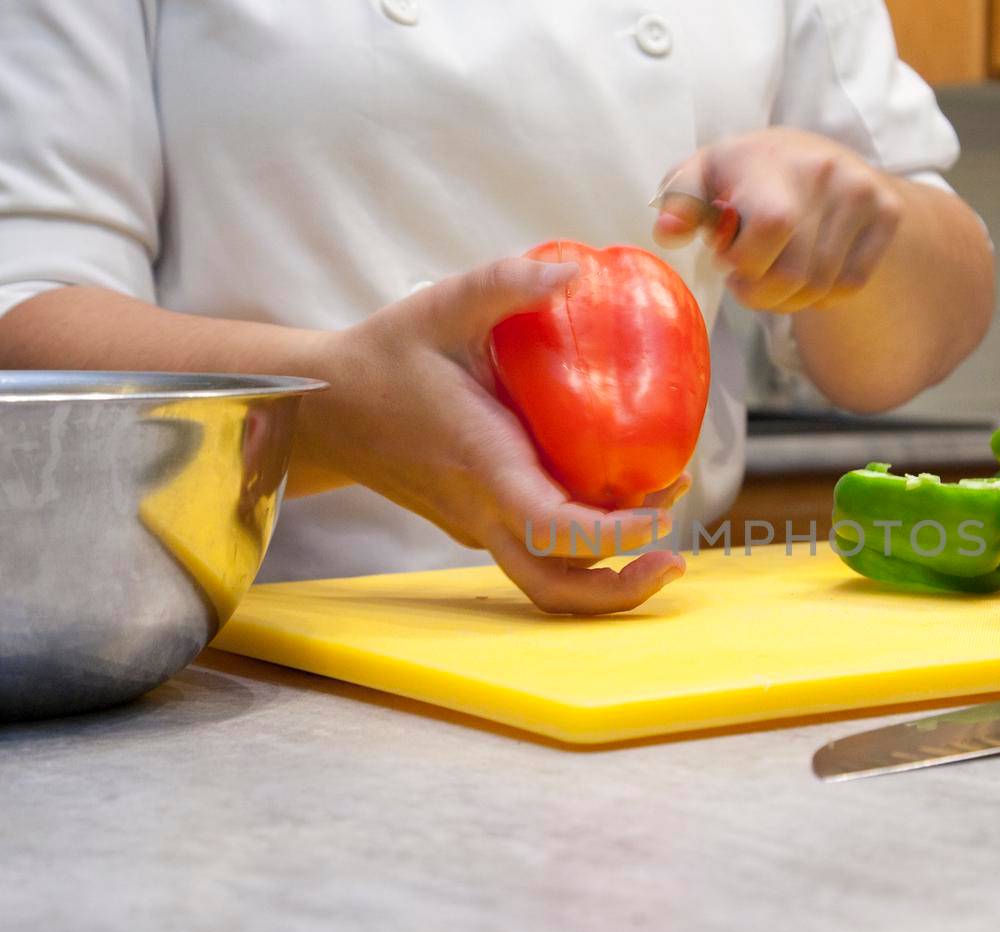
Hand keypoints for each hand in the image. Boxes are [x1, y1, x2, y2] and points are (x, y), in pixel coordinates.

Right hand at [297, 257, 687, 613]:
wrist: (326, 407)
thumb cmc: (386, 356)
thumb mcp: (441, 304)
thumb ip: (505, 284)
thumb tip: (576, 272)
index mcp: (481, 466)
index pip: (552, 530)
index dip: (613, 536)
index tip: (662, 512)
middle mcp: (483, 510)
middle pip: (554, 590)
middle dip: (621, 591)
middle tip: (673, 558)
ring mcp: (481, 524)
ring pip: (550, 578)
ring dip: (611, 567)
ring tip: (660, 507)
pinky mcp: (481, 521)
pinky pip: (539, 549)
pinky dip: (586, 541)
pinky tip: (621, 493)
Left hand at [653, 128, 904, 313]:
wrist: (817, 154)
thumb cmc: (745, 173)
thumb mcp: (703, 175)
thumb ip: (681, 201)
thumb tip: (667, 233)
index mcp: (772, 159)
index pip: (774, 227)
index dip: (745, 261)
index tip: (727, 258)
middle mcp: (824, 170)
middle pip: (795, 273)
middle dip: (760, 292)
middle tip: (746, 280)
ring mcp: (862, 191)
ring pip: (821, 287)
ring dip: (788, 300)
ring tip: (773, 275)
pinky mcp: (888, 212)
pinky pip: (850, 286)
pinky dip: (822, 296)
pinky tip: (806, 272)